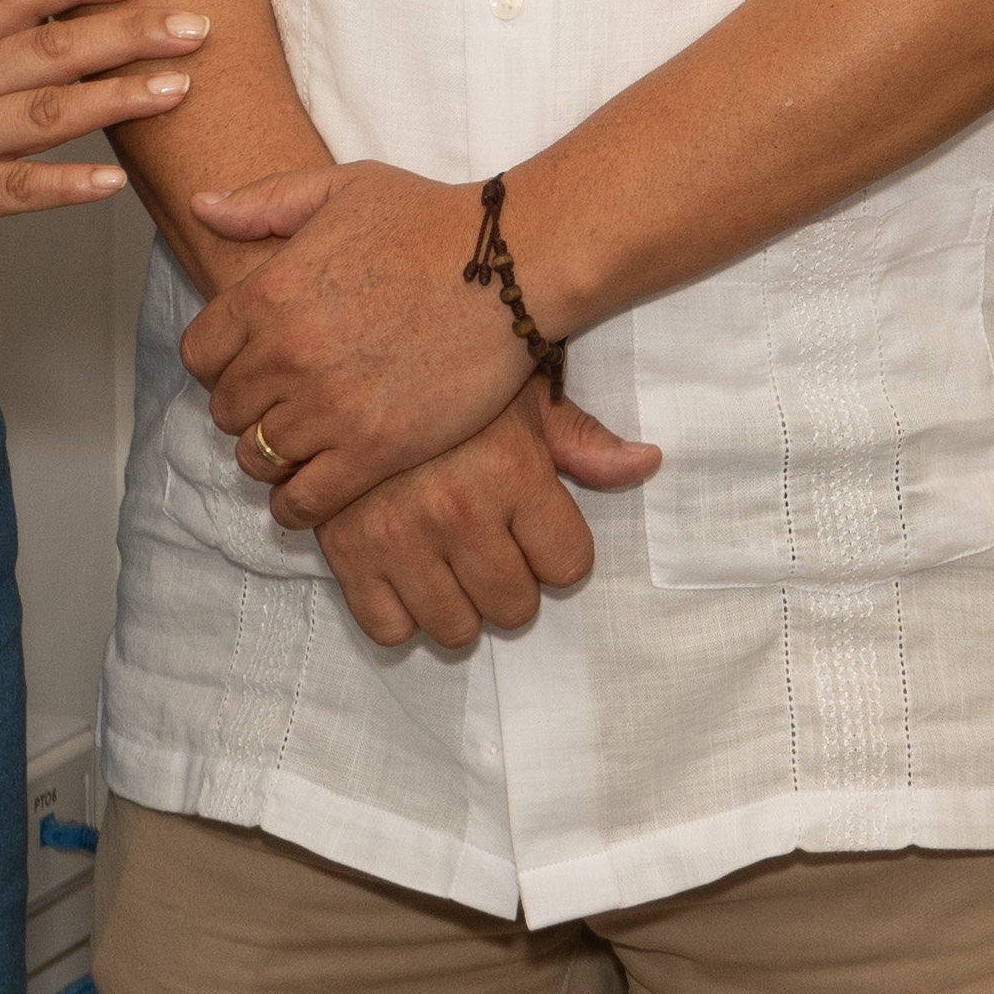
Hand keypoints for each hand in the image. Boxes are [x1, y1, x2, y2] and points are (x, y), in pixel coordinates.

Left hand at [177, 159, 539, 522]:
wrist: (515, 265)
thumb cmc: (432, 220)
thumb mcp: (342, 188)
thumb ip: (264, 201)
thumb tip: (200, 206)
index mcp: (269, 293)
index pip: (200, 355)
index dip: (222, 361)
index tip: (251, 363)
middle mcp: (287, 354)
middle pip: (226, 411)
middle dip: (250, 407)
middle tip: (286, 401)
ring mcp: (329, 407)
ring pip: (258, 458)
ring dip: (274, 454)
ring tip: (305, 441)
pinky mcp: (374, 450)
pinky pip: (303, 501)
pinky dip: (297, 504)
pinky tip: (314, 487)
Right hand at [303, 376, 666, 655]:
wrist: (346, 363)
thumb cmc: (448, 378)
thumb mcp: (522, 395)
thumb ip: (582, 440)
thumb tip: (648, 463)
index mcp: (511, 471)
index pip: (569, 566)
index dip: (559, 551)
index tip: (538, 529)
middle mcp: (459, 512)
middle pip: (515, 607)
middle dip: (512, 582)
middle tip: (492, 546)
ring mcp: (399, 539)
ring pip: (456, 630)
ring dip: (460, 604)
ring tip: (451, 560)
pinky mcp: (346, 556)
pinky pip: (390, 630)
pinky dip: (401, 611)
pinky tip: (406, 570)